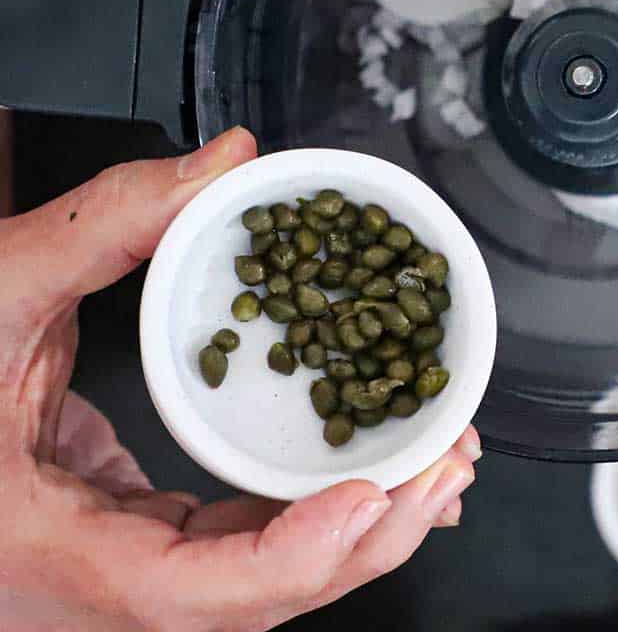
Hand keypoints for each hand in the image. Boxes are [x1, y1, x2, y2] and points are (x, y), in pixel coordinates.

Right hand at [0, 128, 478, 631]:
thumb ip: (109, 217)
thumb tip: (227, 159)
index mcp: (37, 548)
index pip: (181, 592)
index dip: (290, 559)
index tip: (375, 497)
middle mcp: (74, 590)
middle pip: (242, 601)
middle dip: (363, 540)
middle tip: (447, 465)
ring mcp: (101, 574)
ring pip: (243, 584)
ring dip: (351, 532)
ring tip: (434, 467)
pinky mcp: (121, 537)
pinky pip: (224, 546)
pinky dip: (301, 517)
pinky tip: (363, 477)